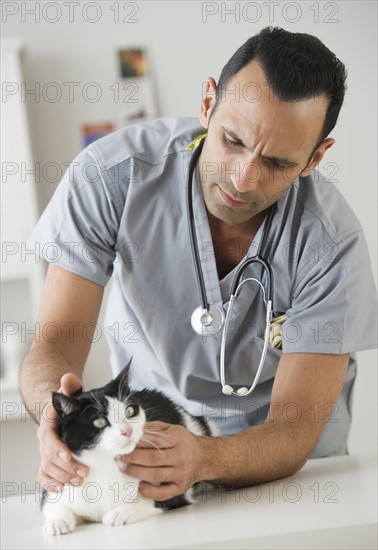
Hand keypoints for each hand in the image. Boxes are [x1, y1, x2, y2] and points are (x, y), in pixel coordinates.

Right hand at [37, 373, 88, 491]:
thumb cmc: (68, 403)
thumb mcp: (71, 391)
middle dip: (66, 467)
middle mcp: (45, 438)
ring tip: (80, 481)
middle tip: (84, 472)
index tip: (68, 456)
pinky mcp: (49, 460)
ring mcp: (46, 451)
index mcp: (49, 423)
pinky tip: (62, 490)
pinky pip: (44, 475)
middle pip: (50, 457)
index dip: (57, 448)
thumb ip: (70, 385)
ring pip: (47, 468)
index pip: (49, 437)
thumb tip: (68, 378)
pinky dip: (51, 484)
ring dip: (62, 477)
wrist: (58, 410)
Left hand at [118, 422, 203, 500]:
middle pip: (153, 458)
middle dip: (133, 458)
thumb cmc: (183, 442)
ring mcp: (181, 473)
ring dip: (137, 473)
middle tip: (120, 457)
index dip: (137, 444)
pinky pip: (164, 493)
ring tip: (124, 469)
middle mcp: (181, 456)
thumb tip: (133, 431)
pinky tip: (139, 486)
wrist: (204, 457)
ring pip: (156, 475)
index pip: (155, 441)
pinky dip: (150, 492)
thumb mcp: (172, 429)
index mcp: (178, 439)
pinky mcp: (181, 487)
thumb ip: (153, 429)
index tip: (124, 445)